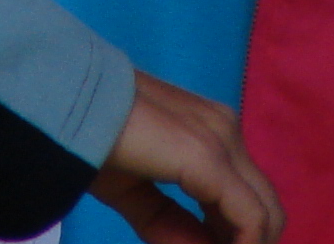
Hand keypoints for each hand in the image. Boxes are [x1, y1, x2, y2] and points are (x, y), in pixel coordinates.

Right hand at [88, 69, 282, 243]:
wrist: (66, 104)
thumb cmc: (92, 140)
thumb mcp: (135, 194)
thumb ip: (171, 225)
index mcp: (210, 132)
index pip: (247, 197)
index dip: (235, 240)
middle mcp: (226, 130)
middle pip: (266, 207)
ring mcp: (223, 140)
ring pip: (266, 215)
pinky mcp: (211, 157)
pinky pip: (250, 218)